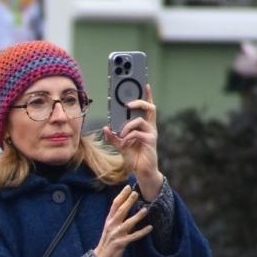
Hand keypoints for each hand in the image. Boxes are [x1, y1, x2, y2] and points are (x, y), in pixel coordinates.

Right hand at [92, 185, 151, 256]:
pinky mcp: (121, 243)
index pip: (114, 205)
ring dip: (137, 216)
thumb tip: (128, 209)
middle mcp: (111, 226)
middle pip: (121, 211)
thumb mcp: (110, 229)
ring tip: (146, 209)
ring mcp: (116, 234)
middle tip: (136, 193)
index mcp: (109, 221)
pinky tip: (150, 228)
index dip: (121, 195)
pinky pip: (133, 236)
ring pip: (128, 223)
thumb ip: (117, 219)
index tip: (128, 187)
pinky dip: (142, 232)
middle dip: (128, 201)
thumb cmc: (107, 243)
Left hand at [102, 83, 161, 197]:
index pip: (148, 107)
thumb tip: (105, 128)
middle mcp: (150, 127)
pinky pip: (137, 133)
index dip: (148, 95)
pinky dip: (128, 137)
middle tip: (127, 104)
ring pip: (139, 121)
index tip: (145, 84)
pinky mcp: (151, 141)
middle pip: (150, 107)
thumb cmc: (134, 157)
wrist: (142, 171)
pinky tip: (125, 144)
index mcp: (144, 126)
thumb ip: (113, 137)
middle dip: (139, 102)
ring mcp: (151, 134)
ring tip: (121, 136)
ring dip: (127, 127)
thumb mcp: (120, 145)